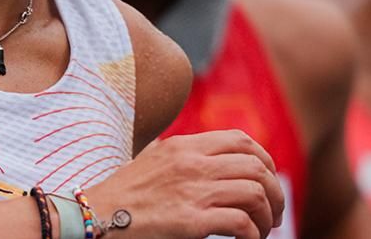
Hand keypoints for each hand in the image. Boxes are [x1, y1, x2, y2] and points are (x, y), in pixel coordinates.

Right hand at [87, 130, 284, 238]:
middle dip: (274, 192)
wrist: (95, 215)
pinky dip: (252, 234)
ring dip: (267, 216)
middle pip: (256, 167)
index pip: (241, 140)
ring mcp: (192, 191)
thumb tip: (215, 162)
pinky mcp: (191, 221)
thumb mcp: (154, 159)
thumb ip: (183, 157)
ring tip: (262, 230)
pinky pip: (241, 223)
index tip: (267, 181)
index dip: (265, 160)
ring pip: (254, 194)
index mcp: (183, 146)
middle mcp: (192, 164)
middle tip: (273, 213)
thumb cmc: (124, 193)